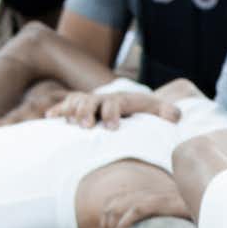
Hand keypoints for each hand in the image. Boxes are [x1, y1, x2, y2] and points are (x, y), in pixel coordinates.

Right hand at [44, 86, 179, 129]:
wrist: (130, 103)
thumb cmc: (143, 112)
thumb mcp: (156, 110)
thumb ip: (167, 112)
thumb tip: (176, 117)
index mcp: (121, 100)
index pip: (115, 103)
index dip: (112, 114)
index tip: (113, 128)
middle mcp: (103, 99)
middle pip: (92, 101)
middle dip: (88, 111)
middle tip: (86, 126)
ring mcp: (89, 102)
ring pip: (76, 101)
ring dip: (71, 110)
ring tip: (68, 122)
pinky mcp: (78, 106)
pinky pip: (65, 105)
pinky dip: (57, 110)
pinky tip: (49, 118)